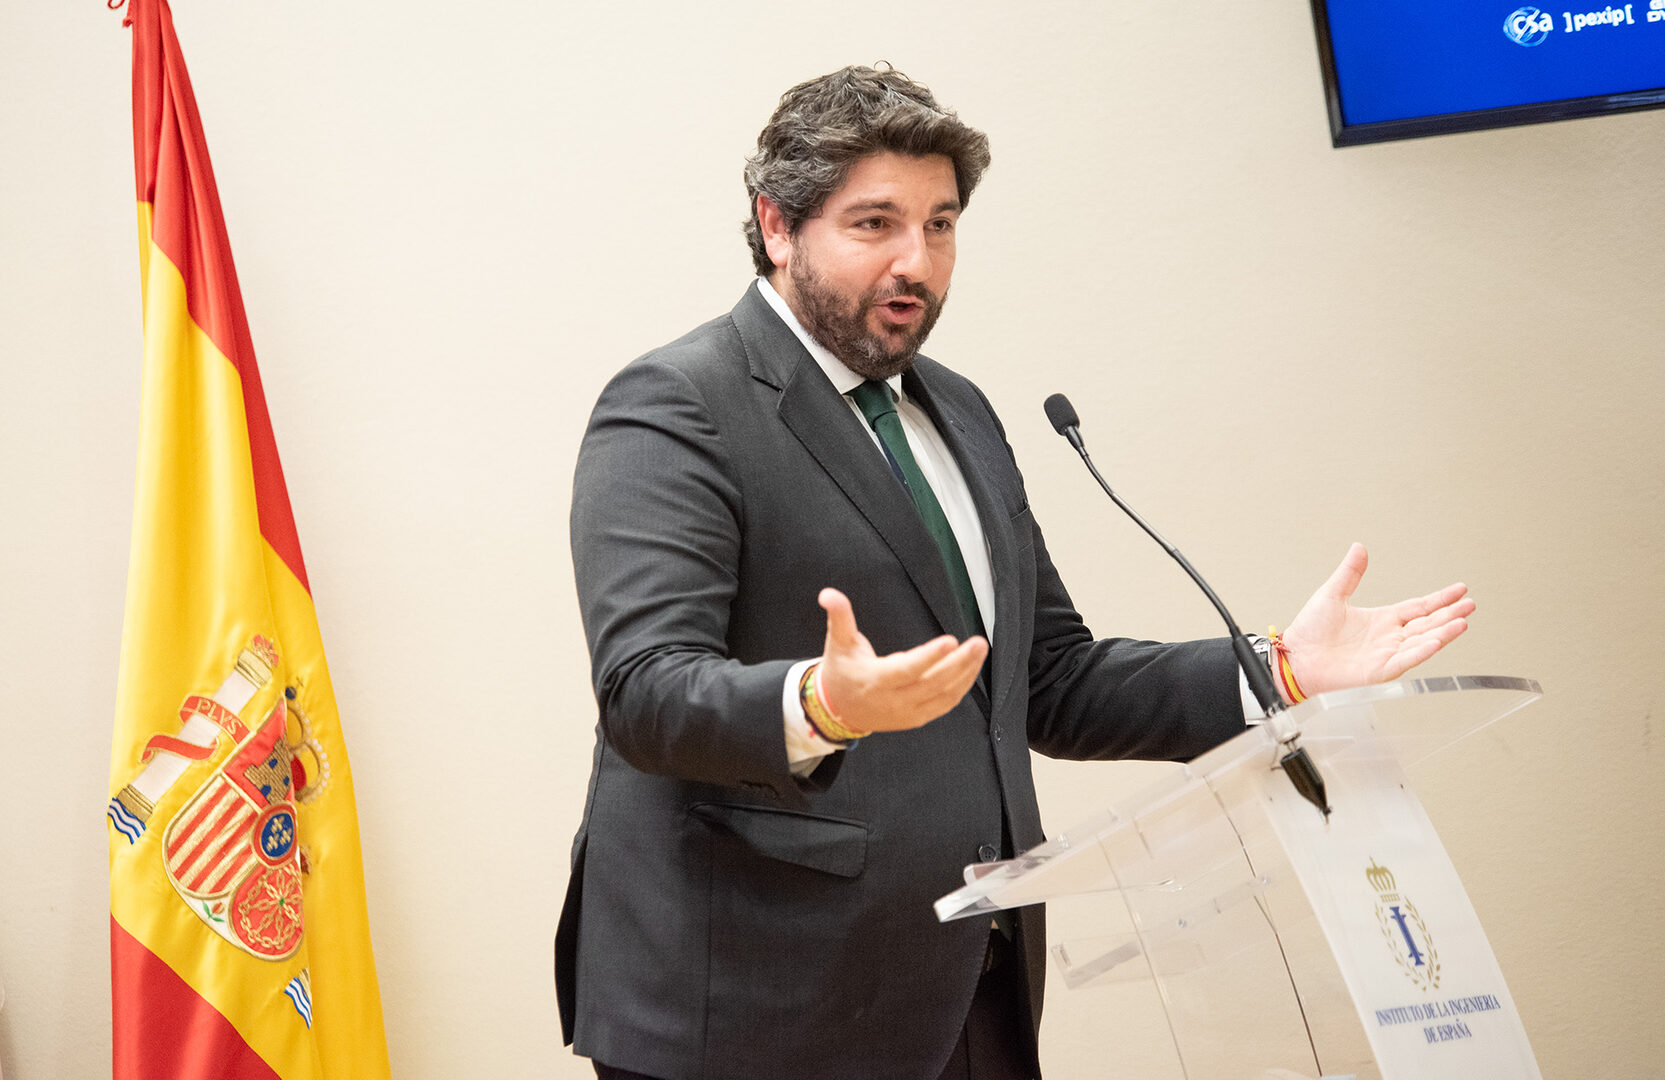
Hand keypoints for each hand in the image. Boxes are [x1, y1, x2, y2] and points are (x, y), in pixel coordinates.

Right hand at [814, 587, 987, 733]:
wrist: (838, 710)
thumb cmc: (841, 673)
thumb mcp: (837, 643)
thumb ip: (839, 617)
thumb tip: (828, 594)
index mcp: (875, 680)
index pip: (906, 670)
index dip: (929, 657)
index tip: (950, 641)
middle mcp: (894, 700)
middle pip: (933, 683)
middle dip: (959, 663)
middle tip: (978, 643)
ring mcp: (908, 712)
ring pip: (944, 696)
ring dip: (966, 674)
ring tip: (980, 651)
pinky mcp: (918, 718)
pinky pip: (945, 704)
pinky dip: (961, 687)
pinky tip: (971, 669)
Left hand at [1279, 543, 1474, 696]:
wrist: (1295, 656)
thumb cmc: (1310, 631)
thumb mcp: (1332, 594)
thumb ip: (1350, 573)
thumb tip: (1359, 547)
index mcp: (1382, 620)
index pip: (1419, 607)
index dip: (1440, 599)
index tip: (1461, 590)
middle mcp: (1388, 637)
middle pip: (1427, 624)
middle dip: (1450, 614)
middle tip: (1471, 605)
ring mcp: (1385, 654)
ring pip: (1422, 642)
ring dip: (1443, 633)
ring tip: (1462, 622)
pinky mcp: (1377, 671)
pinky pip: (1404, 661)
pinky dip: (1421, 651)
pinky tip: (1437, 641)